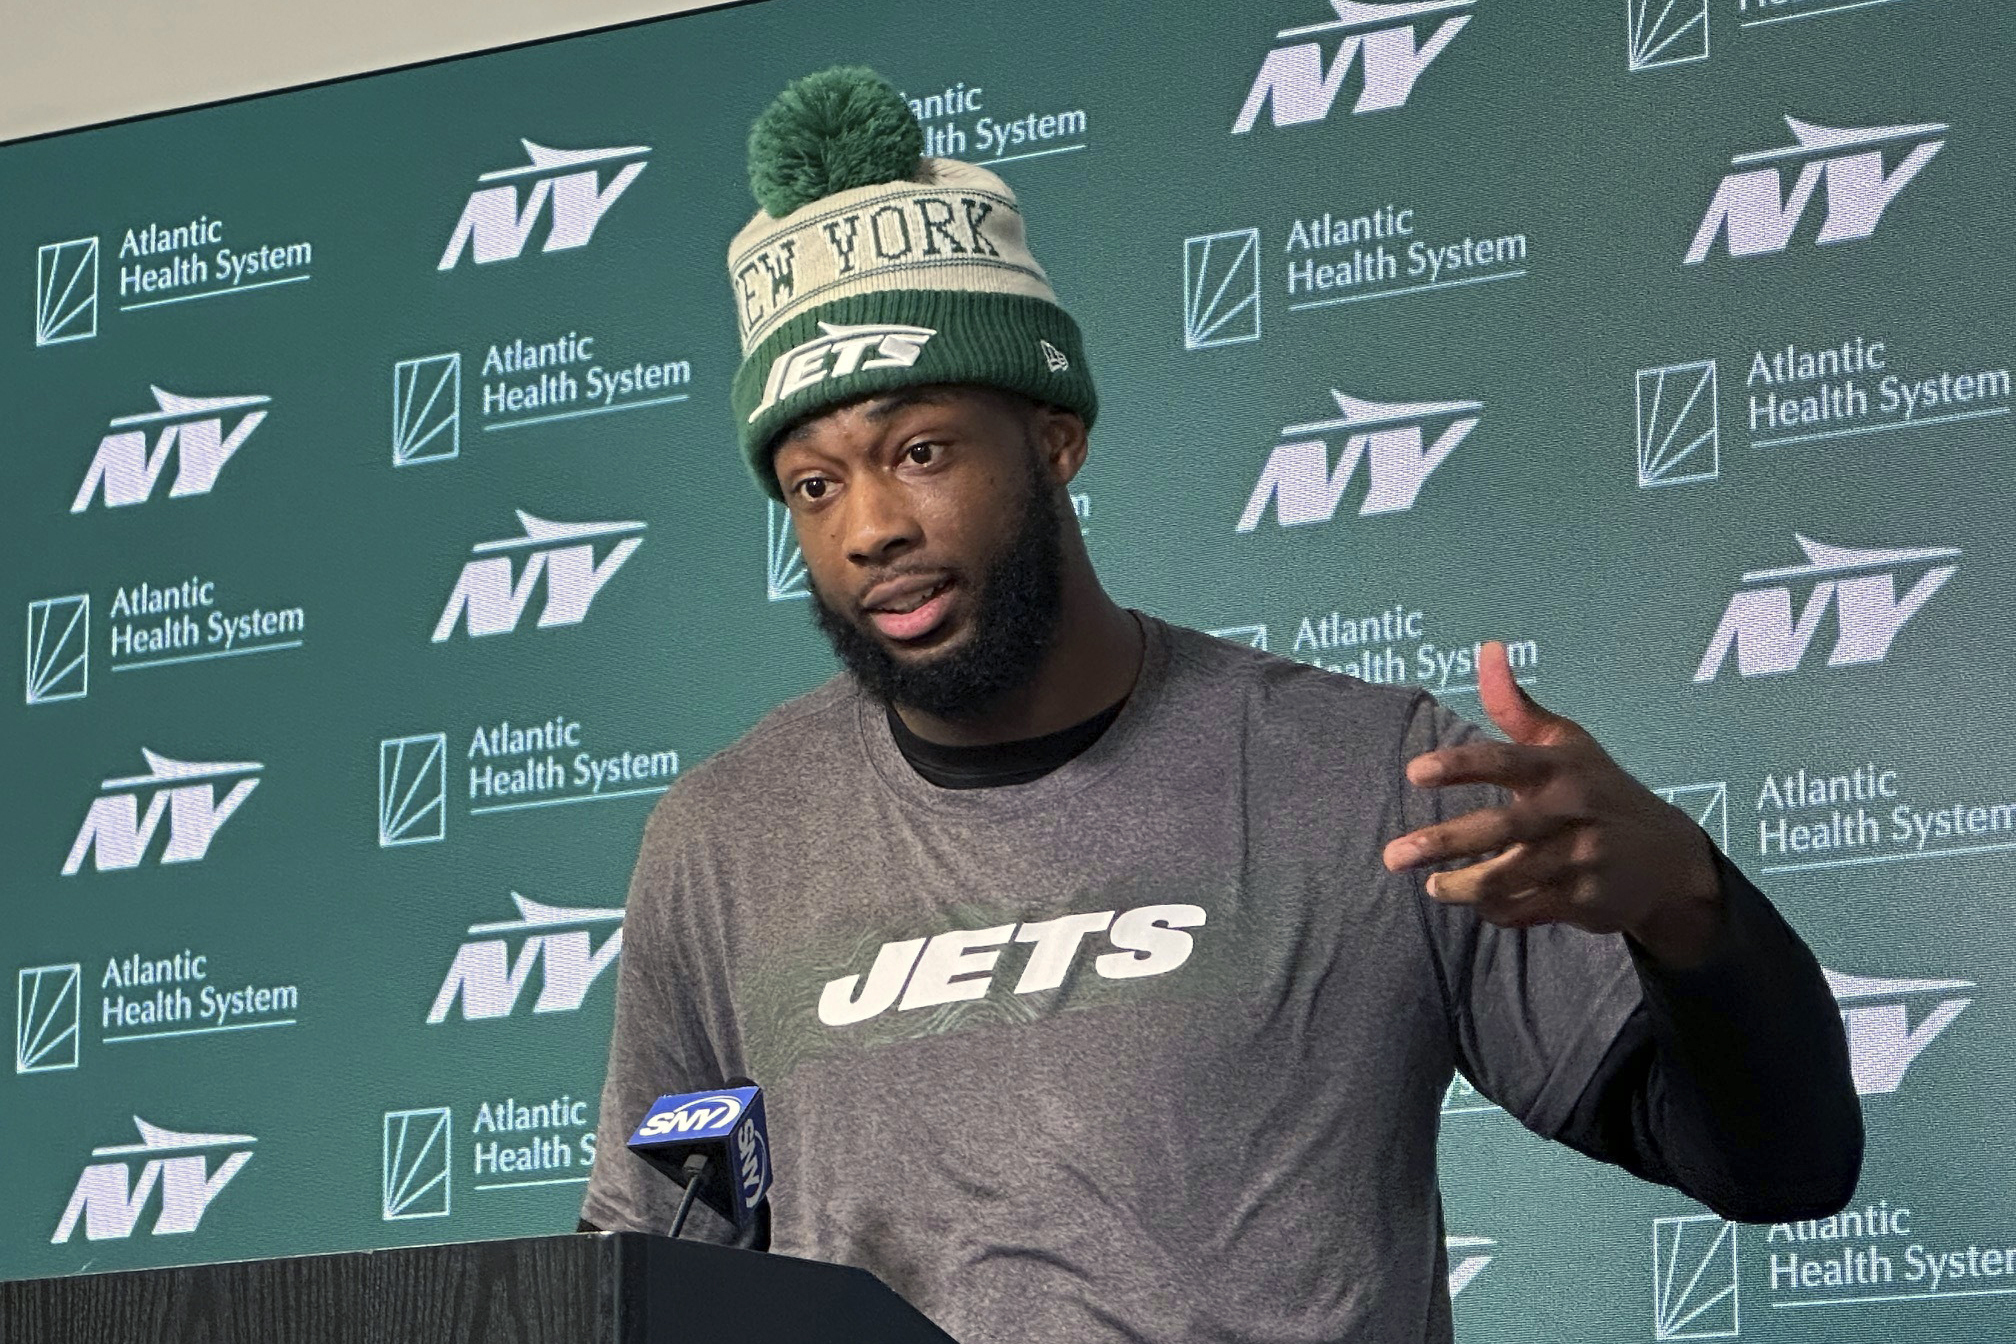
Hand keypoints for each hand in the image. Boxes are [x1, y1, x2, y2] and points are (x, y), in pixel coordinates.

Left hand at [1381, 642, 1724, 964]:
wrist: (1668, 860)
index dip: (1459, 766)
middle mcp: (1571, 812)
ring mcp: (1579, 860)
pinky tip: (1479, 903)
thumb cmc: (1599, 791)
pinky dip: (1496, 910)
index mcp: (1561, 768)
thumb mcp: (1567, 744)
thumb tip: (1487, 648)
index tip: (1414, 772)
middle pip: (1498, 828)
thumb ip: (1516, 707)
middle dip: (1442, 843)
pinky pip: (1526, 910)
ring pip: (1507, 878)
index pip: (1505, 760)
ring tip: (1433, 887)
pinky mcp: (1583, 901)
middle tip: (1393, 855)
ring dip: (1462, 886)